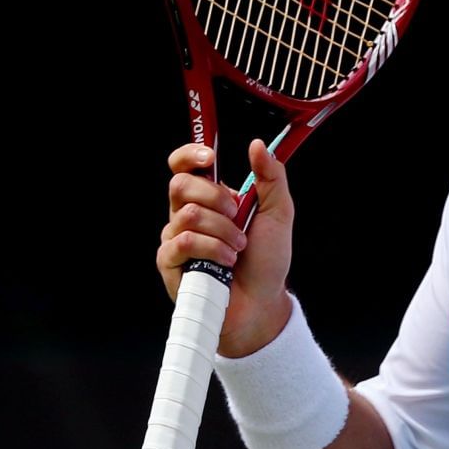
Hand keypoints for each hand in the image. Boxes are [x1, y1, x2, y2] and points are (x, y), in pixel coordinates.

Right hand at [159, 140, 294, 356]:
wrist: (262, 303)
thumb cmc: (267, 262)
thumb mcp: (278, 213)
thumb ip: (271, 177)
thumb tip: (258, 145)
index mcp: (208, 198)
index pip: (183, 166)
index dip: (190, 155)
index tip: (211, 158)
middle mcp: (186, 215)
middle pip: (181, 185)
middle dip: (215, 198)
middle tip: (237, 216)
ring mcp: (175, 239)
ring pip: (188, 215)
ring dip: (222, 231)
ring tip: (237, 248)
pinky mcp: (170, 263)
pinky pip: (183, 242)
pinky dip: (212, 250)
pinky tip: (226, 263)